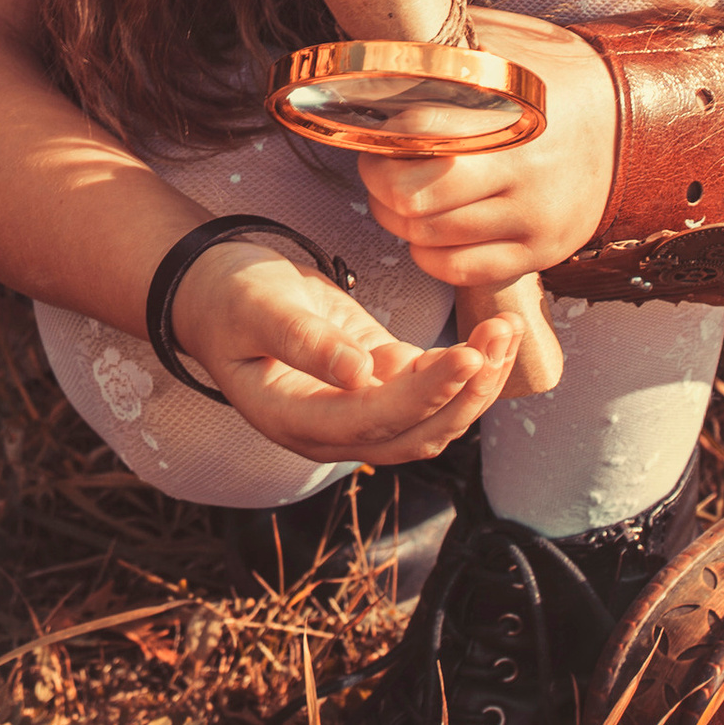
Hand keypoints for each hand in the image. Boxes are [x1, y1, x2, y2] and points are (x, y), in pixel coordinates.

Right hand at [174, 236, 517, 466]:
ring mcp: (356, 412)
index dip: (424, 394)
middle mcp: (331, 431)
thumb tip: (359, 374)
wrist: (218, 291)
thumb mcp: (256, 307)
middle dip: (466, 391)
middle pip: (414, 433)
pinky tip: (488, 334)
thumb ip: (302, 341)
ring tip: (505, 330)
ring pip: (431, 420)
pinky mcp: (376, 384)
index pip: (372, 419)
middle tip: (500, 334)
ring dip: (475, 384)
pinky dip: (463, 370)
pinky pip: (429, 391)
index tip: (465, 355)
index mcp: (294, 420)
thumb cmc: (230, 295)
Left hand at [365, 8, 620, 285]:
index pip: (417, 131)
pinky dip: (429, 256)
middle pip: (414, 195)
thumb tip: (381, 48)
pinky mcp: (541, 251)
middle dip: (381, 184)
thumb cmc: (551, 78)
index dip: (380, 137)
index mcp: (510, 113)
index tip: (374, 133)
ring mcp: (533, 217)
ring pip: (431, 237)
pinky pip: (462, 270)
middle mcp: (523, 170)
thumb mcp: (503, 46)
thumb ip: (447, 48)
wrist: (623, 119)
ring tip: (401, 198)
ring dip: (399, 220)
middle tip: (381, 169)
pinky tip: (429, 232)